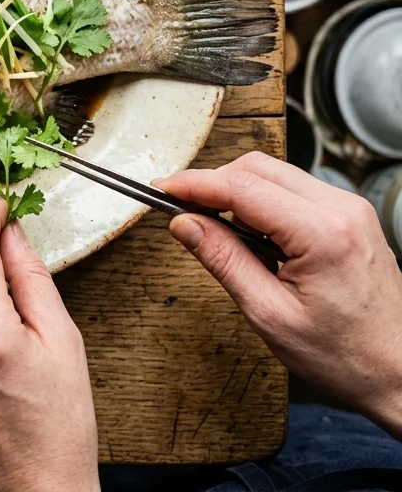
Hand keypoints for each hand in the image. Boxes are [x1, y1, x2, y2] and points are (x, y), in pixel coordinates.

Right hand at [161, 152, 401, 436]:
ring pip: (273, 173)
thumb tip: (184, 224)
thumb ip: (223, 260)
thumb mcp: (269, 314)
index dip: (193, 184)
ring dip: (235, 189)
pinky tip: (244, 228)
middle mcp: (341, 209)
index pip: (241, 187)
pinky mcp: (349, 216)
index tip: (161, 190)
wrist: (399, 371)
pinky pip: (292, 189)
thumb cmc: (343, 355)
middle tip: (178, 209)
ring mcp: (349, 209)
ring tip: (209, 223)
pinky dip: (260, 199)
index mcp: (322, 233)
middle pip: (256, 167)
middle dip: (212, 182)